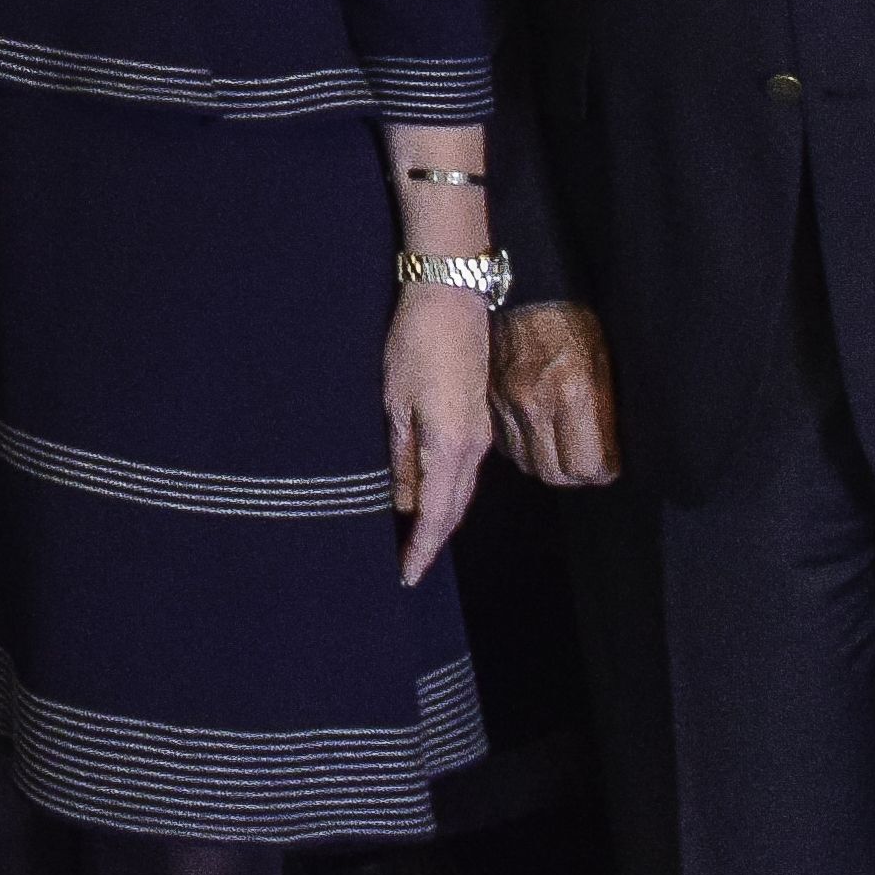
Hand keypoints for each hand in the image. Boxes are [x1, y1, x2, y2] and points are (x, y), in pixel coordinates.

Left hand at [389, 282, 497, 581]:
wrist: (451, 298)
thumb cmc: (415, 344)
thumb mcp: (394, 402)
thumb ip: (400, 457)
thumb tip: (400, 502)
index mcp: (450, 446)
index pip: (436, 514)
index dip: (421, 548)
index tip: (406, 576)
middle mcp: (473, 447)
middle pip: (454, 510)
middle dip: (431, 542)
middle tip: (407, 568)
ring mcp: (480, 434)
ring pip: (461, 492)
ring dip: (440, 519)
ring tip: (414, 542)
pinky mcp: (477, 420)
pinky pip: (464, 471)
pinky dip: (447, 494)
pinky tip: (429, 498)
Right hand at [492, 300, 620, 487]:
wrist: (526, 291)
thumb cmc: (575, 322)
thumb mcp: (604, 362)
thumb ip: (605, 412)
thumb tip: (609, 455)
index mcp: (573, 392)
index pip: (587, 466)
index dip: (602, 470)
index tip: (608, 464)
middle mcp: (536, 404)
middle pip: (555, 474)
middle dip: (574, 474)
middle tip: (585, 459)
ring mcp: (507, 404)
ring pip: (527, 464)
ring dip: (546, 462)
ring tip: (560, 447)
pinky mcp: (488, 401)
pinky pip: (506, 445)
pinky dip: (522, 446)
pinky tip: (534, 431)